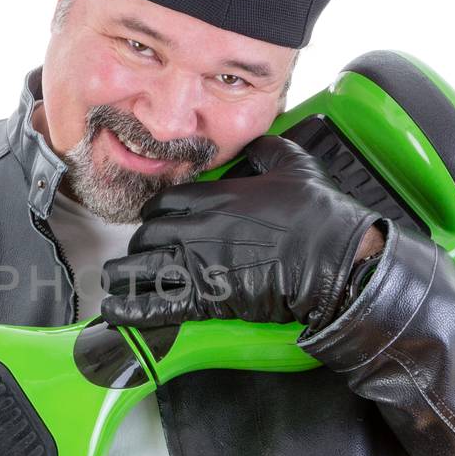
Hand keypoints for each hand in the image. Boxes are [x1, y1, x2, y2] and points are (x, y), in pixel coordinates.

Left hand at [100, 136, 383, 331]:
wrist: (339, 262)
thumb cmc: (321, 217)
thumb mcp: (296, 166)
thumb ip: (269, 151)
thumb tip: (258, 144)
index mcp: (218, 196)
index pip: (166, 201)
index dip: (156, 212)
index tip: (154, 220)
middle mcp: (201, 227)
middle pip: (148, 233)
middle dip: (139, 244)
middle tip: (139, 252)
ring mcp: (201, 263)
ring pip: (143, 266)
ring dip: (124, 274)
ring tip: (115, 280)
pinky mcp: (208, 297)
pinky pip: (156, 302)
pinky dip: (131, 308)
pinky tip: (115, 311)